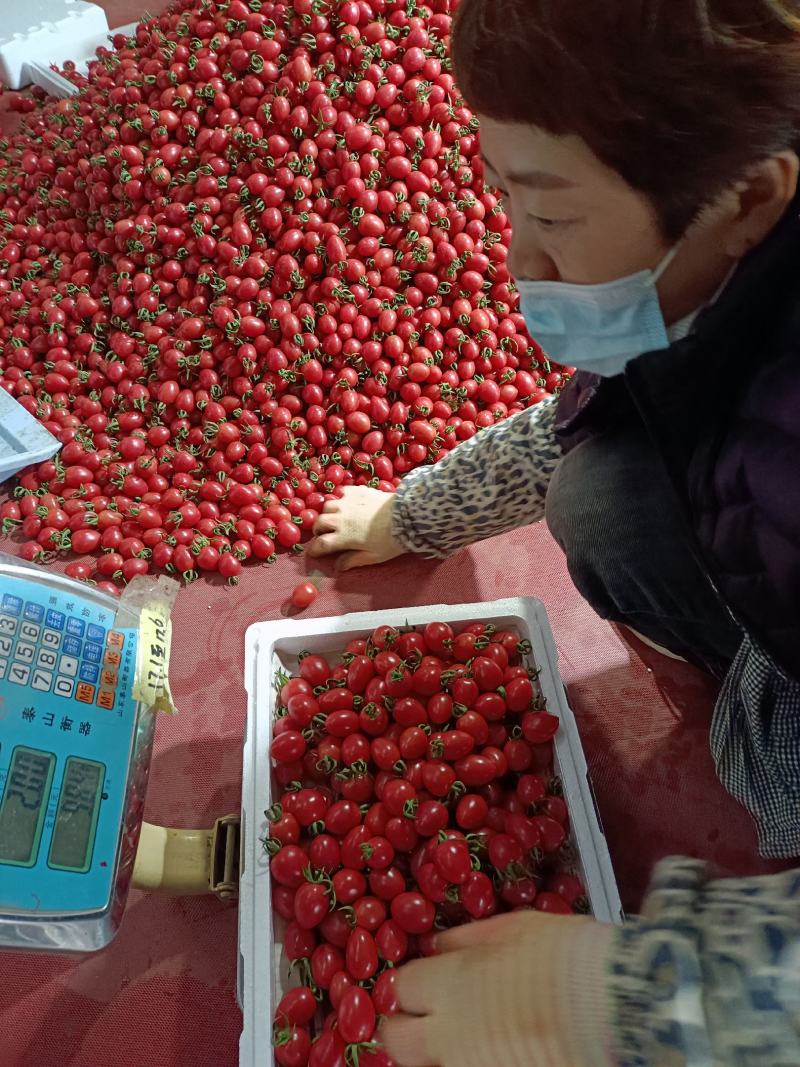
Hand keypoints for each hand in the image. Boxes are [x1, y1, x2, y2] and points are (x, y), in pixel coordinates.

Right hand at [306, 486, 404, 571]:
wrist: (406, 515)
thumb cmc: (391, 540)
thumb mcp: (373, 556)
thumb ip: (353, 560)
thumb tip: (338, 567)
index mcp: (343, 537)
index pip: (321, 544)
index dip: (315, 549)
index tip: (314, 552)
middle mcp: (340, 518)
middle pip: (319, 523)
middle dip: (319, 530)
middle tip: (324, 534)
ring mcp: (347, 503)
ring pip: (327, 506)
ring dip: (328, 513)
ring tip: (334, 517)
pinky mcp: (356, 491)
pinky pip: (341, 492)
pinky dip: (340, 498)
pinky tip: (346, 503)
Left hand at [379, 911, 615, 1066]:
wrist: (613, 1005)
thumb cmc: (564, 956)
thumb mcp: (514, 928)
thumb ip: (468, 938)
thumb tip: (437, 945)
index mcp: (448, 984)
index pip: (400, 988)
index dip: (408, 984)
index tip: (420, 982)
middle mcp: (448, 1034)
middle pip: (396, 1041)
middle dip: (402, 1028)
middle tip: (423, 1019)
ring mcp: (471, 1066)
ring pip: (431, 1065)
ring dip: (436, 1051)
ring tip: (465, 1036)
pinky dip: (471, 1060)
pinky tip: (495, 1048)